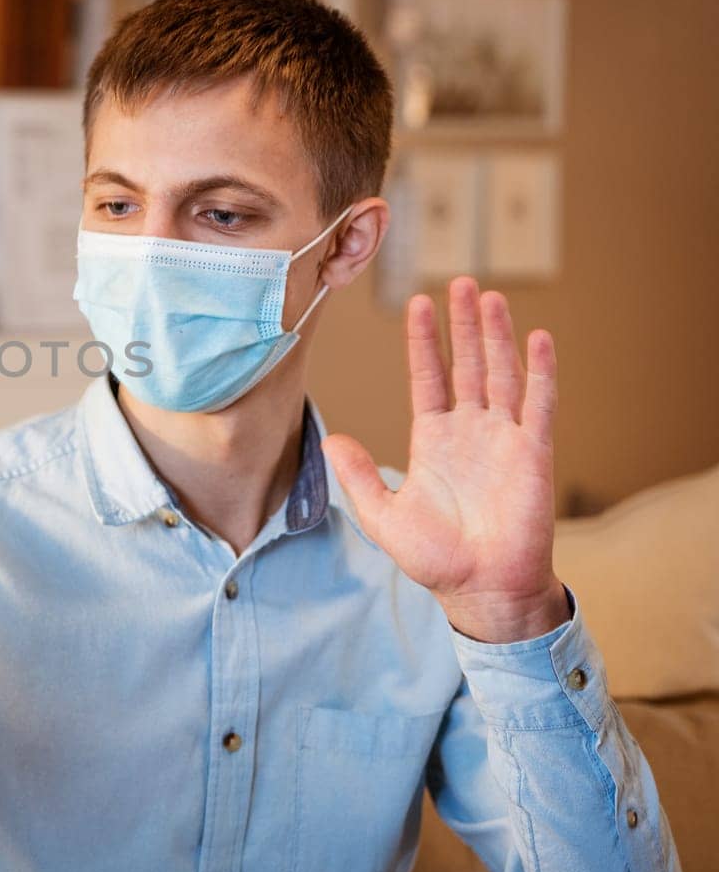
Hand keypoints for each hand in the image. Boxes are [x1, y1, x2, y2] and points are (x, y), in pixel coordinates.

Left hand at [321, 277, 569, 643]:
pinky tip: (537, 339)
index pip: (429, 377)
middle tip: (461, 282)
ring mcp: (504, 439)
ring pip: (501, 373)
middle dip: (464, 324)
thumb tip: (330, 441)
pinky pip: (538, 404)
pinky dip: (539, 371)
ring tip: (491, 297)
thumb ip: (360, 476)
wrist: (482, 589)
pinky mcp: (533, 453)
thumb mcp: (383, 516)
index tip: (420, 305)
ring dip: (497, 335)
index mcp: (435, 439)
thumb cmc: (437, 558)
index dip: (425, 341)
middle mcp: (471, 431)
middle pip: (468, 364)